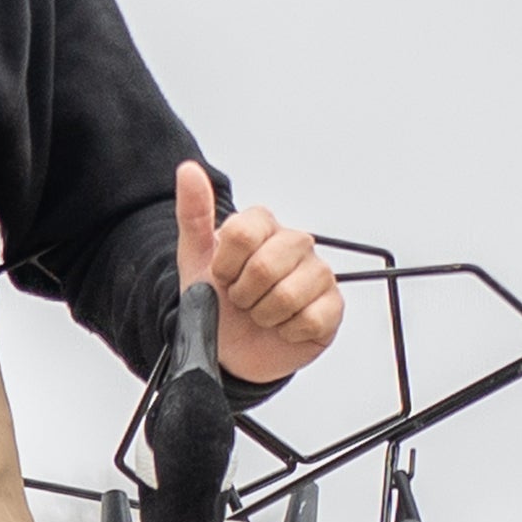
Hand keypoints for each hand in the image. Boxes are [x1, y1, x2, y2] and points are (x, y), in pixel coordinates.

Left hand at [175, 162, 343, 384]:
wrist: (230, 350)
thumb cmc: (217, 303)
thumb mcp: (194, 259)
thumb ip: (193, 213)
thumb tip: (188, 171)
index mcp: (263, 227)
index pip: (242, 233)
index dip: (225, 265)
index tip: (222, 276)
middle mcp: (295, 244)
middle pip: (265, 266)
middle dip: (243, 294)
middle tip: (242, 299)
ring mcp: (318, 274)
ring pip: (288, 295)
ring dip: (264, 315)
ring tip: (261, 314)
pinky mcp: (332, 307)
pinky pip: (310, 319)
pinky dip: (287, 332)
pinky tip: (282, 327)